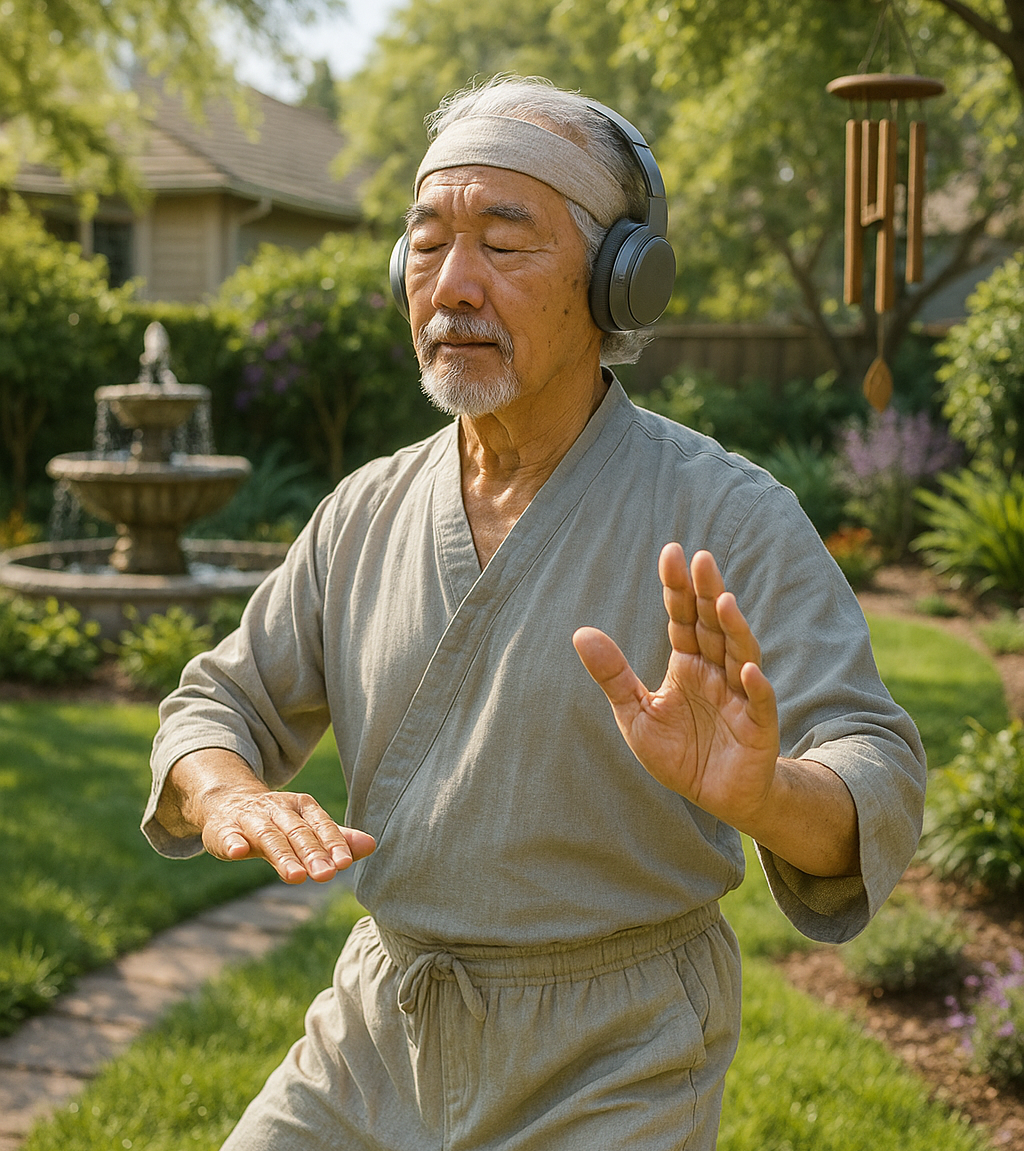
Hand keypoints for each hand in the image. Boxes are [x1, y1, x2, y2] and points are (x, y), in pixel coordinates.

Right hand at [161, 750, 375, 883]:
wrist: (228, 801)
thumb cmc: (277, 821)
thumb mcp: (307, 825)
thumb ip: (336, 838)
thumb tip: (372, 845)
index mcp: (301, 807)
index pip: (321, 825)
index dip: (333, 843)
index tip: (345, 862)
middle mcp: (277, 810)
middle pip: (297, 832)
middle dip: (312, 853)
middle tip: (326, 874)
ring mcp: (249, 818)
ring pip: (268, 836)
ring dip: (281, 855)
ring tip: (295, 876)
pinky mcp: (223, 829)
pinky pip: (227, 835)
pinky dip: (232, 842)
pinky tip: (237, 852)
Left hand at [572, 543, 780, 832]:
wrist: (715, 797)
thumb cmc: (678, 752)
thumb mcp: (635, 713)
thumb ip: (613, 675)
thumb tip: (580, 632)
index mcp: (688, 662)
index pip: (683, 617)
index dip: (678, 587)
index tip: (672, 552)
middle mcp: (717, 671)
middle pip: (713, 625)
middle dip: (708, 593)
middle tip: (701, 559)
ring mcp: (740, 696)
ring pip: (740, 654)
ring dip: (734, 629)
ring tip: (723, 602)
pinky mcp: (757, 728)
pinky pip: (760, 704)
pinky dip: (756, 687)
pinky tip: (747, 670)